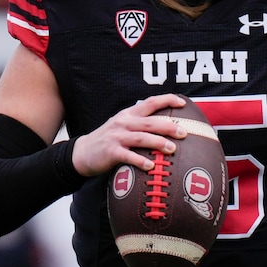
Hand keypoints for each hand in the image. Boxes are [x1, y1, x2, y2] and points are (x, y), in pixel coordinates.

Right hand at [72, 94, 187, 176]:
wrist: (82, 153)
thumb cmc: (108, 141)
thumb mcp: (122, 126)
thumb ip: (140, 124)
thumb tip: (167, 127)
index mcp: (128, 114)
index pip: (150, 102)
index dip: (166, 100)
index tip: (182, 102)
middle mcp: (123, 123)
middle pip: (150, 122)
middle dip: (168, 126)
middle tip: (184, 132)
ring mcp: (116, 137)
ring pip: (141, 138)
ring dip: (158, 142)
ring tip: (172, 149)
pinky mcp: (111, 151)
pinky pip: (128, 156)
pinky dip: (140, 160)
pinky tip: (151, 166)